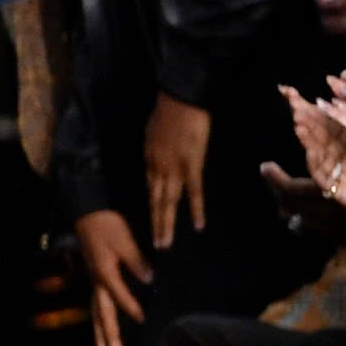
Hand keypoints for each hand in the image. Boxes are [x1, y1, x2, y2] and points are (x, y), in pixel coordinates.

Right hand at [72, 207, 150, 345]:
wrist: (88, 213)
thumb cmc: (107, 225)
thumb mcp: (124, 241)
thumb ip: (136, 262)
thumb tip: (148, 281)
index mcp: (105, 273)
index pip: (120, 296)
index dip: (132, 308)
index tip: (143, 321)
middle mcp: (97, 281)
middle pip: (102, 314)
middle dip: (108, 336)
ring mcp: (95, 281)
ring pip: (96, 313)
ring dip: (100, 335)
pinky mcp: (96, 278)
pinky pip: (97, 305)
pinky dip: (99, 321)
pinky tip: (103, 330)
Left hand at [142, 93, 211, 251]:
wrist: (180, 99)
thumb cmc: (167, 111)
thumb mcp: (151, 133)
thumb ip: (154, 150)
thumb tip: (155, 159)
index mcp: (148, 160)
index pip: (147, 188)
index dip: (148, 206)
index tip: (147, 223)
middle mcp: (157, 169)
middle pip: (155, 201)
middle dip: (155, 224)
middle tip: (156, 245)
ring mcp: (174, 169)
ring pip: (168, 202)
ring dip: (167, 224)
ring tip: (166, 243)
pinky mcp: (192, 166)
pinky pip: (194, 192)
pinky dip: (196, 209)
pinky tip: (197, 225)